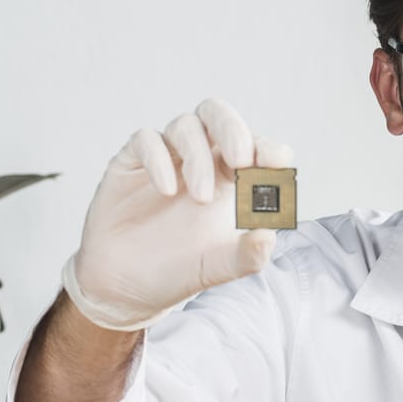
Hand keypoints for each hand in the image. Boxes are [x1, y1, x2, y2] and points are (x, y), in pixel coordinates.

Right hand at [63, 98, 293, 329]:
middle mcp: (203, 160)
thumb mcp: (222, 267)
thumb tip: (269, 236)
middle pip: (219, 115)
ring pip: (185, 125)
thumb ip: (250, 255)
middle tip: (240, 161)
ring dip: (198, 157)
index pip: (258, 145)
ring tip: (200, 198)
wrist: (128, 286)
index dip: (269, 149)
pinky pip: (145, 139)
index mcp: (234, 178)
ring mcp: (167, 158)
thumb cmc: (181, 269)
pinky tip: (167, 191)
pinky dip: (159, 159)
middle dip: (234, 131)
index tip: (273, 167)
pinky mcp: (131, 162)